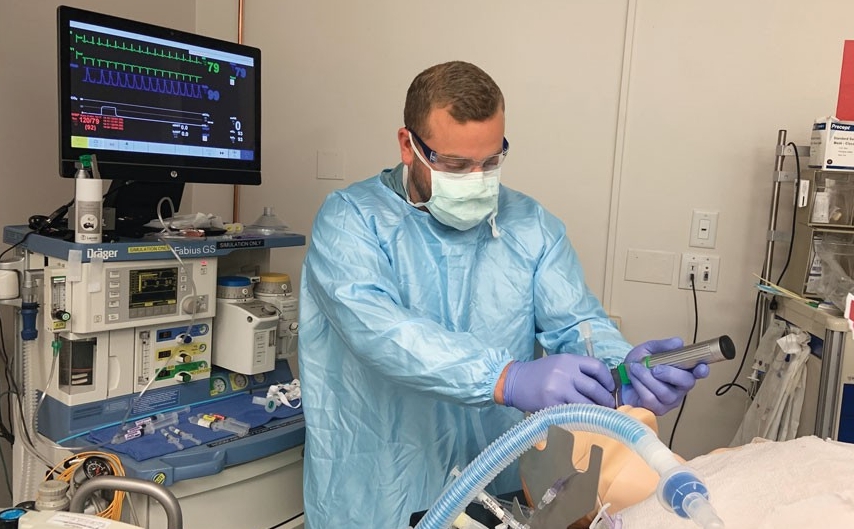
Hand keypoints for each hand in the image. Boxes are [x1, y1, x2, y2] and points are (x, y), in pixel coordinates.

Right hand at [501, 354, 615, 412]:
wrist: (514, 382)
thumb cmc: (539, 374)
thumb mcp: (559, 364)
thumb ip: (578, 371)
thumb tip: (603, 386)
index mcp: (569, 360)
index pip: (597, 367)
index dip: (608, 380)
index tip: (611, 389)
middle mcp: (565, 372)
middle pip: (595, 388)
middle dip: (606, 400)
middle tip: (610, 407)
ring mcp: (558, 389)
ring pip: (587, 404)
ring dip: (597, 412)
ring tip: (600, 415)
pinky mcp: (552, 405)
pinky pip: (573, 414)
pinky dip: (581, 418)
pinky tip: (583, 420)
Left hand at [620, 337, 709, 414]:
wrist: (619, 379)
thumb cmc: (637, 365)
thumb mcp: (647, 350)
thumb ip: (662, 346)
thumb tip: (678, 342)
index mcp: (681, 371)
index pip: (699, 372)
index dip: (702, 370)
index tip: (701, 366)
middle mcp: (679, 388)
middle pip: (686, 383)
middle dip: (670, 373)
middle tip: (655, 368)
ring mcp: (669, 401)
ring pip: (665, 392)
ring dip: (648, 378)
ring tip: (635, 368)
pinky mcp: (656, 409)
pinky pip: (650, 398)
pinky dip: (640, 386)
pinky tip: (633, 379)